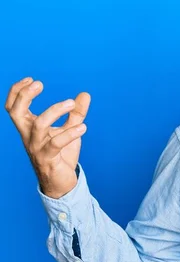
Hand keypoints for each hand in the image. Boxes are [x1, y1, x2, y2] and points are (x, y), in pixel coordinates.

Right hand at [5, 77, 90, 198]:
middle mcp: (28, 136)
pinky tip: (83, 127)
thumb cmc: (61, 154)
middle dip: (25, 96)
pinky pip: (56, 143)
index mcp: (29, 128)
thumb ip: (76, 113)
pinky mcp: (48, 159)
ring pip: (38, 125)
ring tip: (72, 104)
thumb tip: (85, 94)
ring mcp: (36, 148)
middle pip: (15, 112)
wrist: (61, 182)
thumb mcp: (69, 129)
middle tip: (40, 83)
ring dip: (55, 110)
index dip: (17, 91)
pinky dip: (70, 133)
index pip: (13, 107)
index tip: (31, 79)